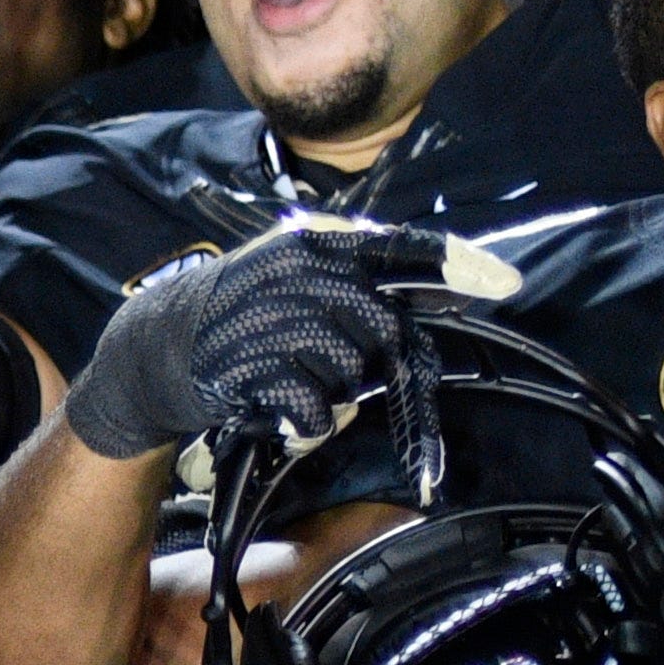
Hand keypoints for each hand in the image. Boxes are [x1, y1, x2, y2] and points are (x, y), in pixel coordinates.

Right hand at [64, 215, 466, 466]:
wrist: (154, 350)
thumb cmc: (239, 314)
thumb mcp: (293, 274)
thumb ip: (357, 280)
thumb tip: (434, 304)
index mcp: (317, 245)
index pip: (405, 250)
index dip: (461, 266)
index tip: (509, 285)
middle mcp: (301, 275)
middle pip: (385, 326)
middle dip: (380, 360)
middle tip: (347, 371)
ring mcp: (277, 322)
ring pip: (351, 370)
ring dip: (333, 388)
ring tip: (292, 379)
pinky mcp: (254, 371)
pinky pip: (317, 408)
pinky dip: (309, 420)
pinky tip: (280, 408)